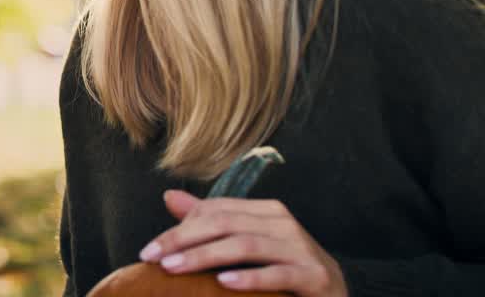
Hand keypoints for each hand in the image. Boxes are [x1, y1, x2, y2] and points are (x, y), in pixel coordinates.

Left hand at [138, 191, 347, 295]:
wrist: (335, 294)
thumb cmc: (286, 268)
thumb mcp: (247, 243)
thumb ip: (211, 222)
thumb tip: (170, 197)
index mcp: (266, 211)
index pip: (216, 210)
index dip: (180, 228)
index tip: (149, 250)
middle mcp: (283, 223)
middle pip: (225, 223)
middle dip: (184, 240)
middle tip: (153, 259)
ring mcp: (301, 248)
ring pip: (245, 245)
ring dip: (206, 256)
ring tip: (175, 269)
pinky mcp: (315, 276)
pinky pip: (278, 274)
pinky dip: (250, 278)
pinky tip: (224, 283)